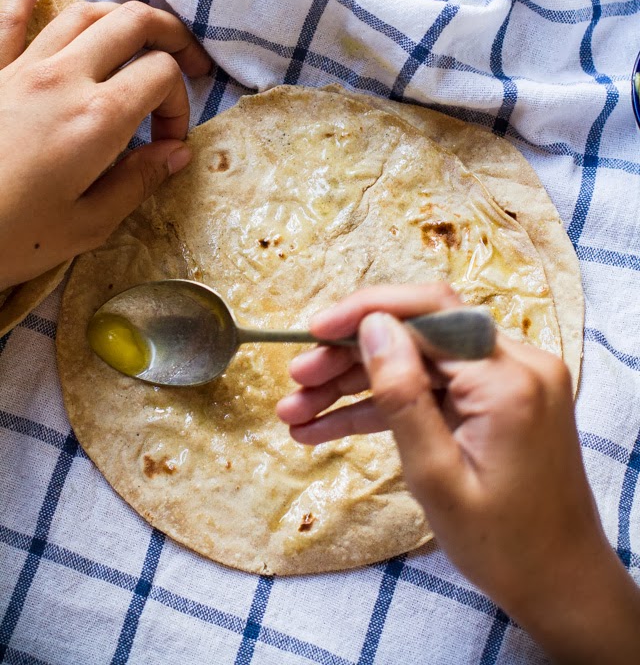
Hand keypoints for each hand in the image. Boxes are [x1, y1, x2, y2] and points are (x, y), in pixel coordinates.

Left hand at [0, 0, 211, 288]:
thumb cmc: (9, 239)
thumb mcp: (87, 225)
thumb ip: (138, 182)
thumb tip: (177, 154)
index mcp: (97, 119)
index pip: (161, 76)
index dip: (179, 105)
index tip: (167, 143)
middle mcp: (64, 78)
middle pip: (132, 25)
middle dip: (171, 37)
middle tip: (189, 63)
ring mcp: (21, 68)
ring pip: (83, 13)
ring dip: (122, 15)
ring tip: (144, 33)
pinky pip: (9, 14)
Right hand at [277, 283, 639, 663]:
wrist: (562, 583)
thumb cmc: (504, 546)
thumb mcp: (437, 478)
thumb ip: (403, 396)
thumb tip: (372, 326)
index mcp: (509, 380)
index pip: (429, 312)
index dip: (364, 312)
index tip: (313, 331)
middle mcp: (518, 365)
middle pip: (419, 333)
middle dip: (351, 354)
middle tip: (297, 379)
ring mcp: (511, 381)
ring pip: (419, 360)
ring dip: (358, 383)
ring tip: (297, 411)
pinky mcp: (500, 400)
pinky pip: (435, 388)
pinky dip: (387, 404)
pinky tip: (330, 425)